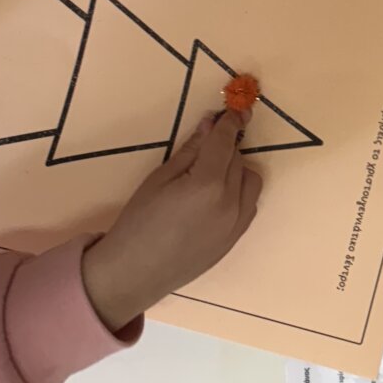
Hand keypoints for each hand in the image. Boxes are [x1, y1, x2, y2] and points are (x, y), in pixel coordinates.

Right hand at [81, 109, 261, 330]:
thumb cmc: (138, 222)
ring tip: (208, 176)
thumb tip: (212, 123)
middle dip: (224, 148)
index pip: (226, 142)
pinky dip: (239, 193)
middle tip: (204, 148)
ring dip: (235, 171)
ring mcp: (235, 225)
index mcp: (208, 185)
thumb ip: (192, 150)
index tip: (238, 108)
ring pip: (249, 181)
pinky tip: (215, 197)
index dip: (231, 122)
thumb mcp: (160, 178)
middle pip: (237, 159)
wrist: (133, 274)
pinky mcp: (235, 240)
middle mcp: (229, 203)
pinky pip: (248, 204)